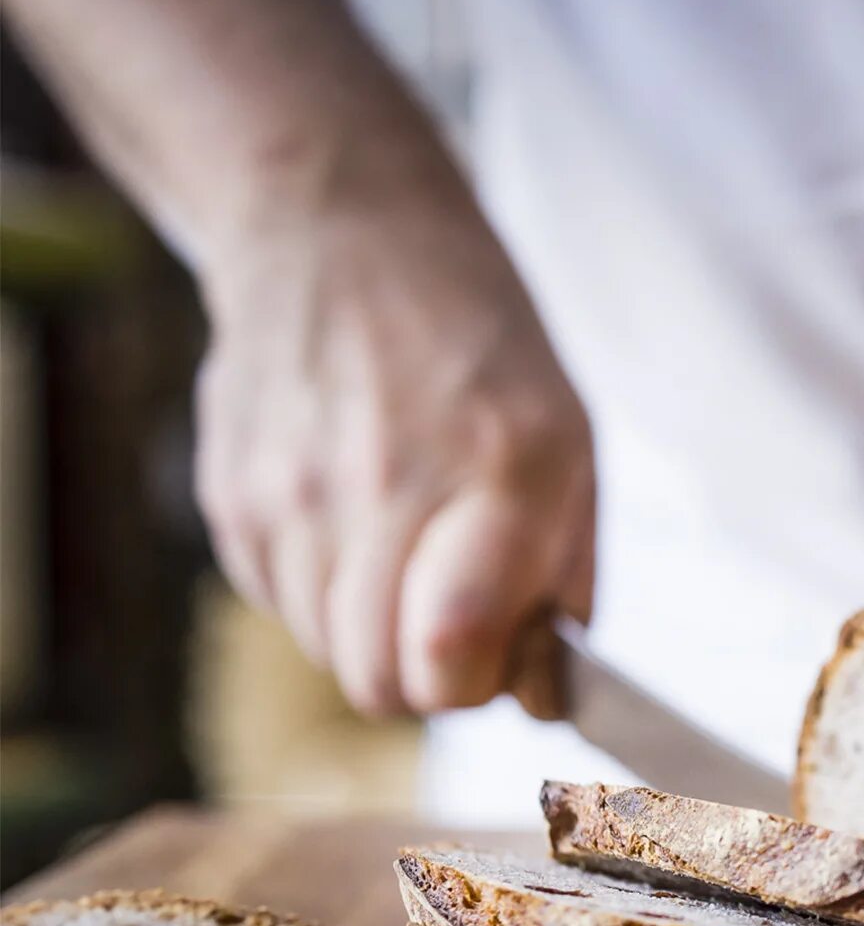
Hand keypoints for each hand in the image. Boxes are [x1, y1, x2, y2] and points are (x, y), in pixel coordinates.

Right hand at [193, 174, 594, 716]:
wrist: (336, 228)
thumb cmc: (475, 341)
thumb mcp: (570, 436)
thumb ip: (567, 573)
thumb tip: (545, 698)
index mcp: (497, 466)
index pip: (452, 651)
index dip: (478, 682)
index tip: (499, 649)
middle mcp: (383, 484)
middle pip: (381, 683)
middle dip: (429, 677)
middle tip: (456, 617)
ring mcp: (291, 492)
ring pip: (329, 654)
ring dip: (375, 633)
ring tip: (405, 550)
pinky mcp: (230, 496)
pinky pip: (281, 607)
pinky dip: (323, 592)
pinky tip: (349, 518)